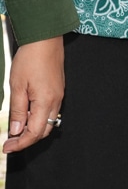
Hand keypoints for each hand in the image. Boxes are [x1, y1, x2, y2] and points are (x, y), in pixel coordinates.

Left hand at [4, 37, 64, 152]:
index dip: (20, 143)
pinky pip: (50, 110)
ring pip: (48, 121)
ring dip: (32, 129)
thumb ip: (17, 111)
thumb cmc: (30, 60)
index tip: (7, 148)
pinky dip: (37, 118)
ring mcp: (59, 94)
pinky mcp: (58, 89)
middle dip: (27, 139)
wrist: (45, 40)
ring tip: (15, 128)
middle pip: (44, 130)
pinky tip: (25, 114)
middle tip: (9, 141)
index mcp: (45, 101)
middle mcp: (56, 100)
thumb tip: (15, 131)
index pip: (35, 132)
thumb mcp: (17, 86)